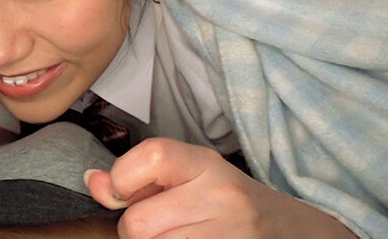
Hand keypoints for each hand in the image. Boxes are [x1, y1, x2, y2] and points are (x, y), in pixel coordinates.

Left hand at [85, 137, 355, 237]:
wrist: (294, 232)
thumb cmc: (230, 203)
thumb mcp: (191, 175)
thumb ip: (139, 176)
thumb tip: (93, 182)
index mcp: (207, 164)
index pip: (151, 157)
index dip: (122, 178)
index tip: (122, 191)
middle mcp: (222, 198)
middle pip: (139, 223)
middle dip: (136, 229)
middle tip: (161, 226)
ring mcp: (229, 236)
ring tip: (179, 236)